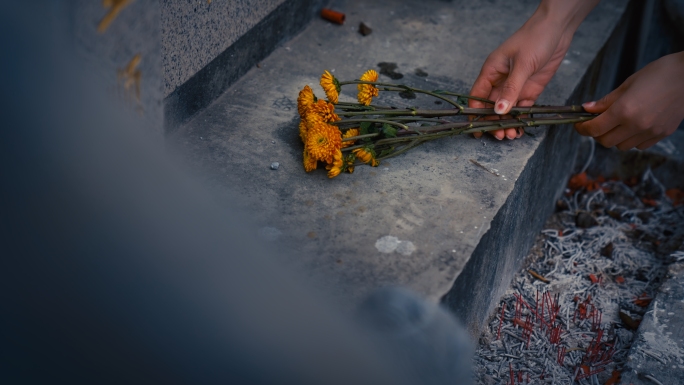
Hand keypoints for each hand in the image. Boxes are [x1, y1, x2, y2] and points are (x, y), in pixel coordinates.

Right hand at [469, 1, 598, 139]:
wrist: (558, 29)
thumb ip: (511, 89)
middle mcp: (501, 81)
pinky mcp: (530, 89)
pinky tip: (521, 129)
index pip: (477, 96)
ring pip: (507, 110)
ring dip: (508, 123)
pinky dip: (521, 119)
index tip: (477, 129)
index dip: (475, 113)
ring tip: (512, 136)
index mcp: (491, 71)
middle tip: (500, 135)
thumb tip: (499, 111)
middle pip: (491, 107)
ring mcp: (516, 86)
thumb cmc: (535, 38)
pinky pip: (522, 108)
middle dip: (493, 122)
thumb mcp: (522, 64)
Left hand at [575, 52, 683, 149]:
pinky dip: (631, 139)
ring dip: (614, 138)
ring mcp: (650, 132)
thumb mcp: (628, 84)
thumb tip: (587, 109)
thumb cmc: (660, 73)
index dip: (582, 128)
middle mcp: (636, 125)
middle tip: (597, 122)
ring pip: (621, 146)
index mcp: (624, 110)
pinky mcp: (662, 134)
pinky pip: (639, 145)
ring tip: (617, 123)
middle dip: (597, 134)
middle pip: (605, 141)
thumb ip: (606, 101)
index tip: (579, 124)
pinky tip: (633, 126)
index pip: (594, 129)